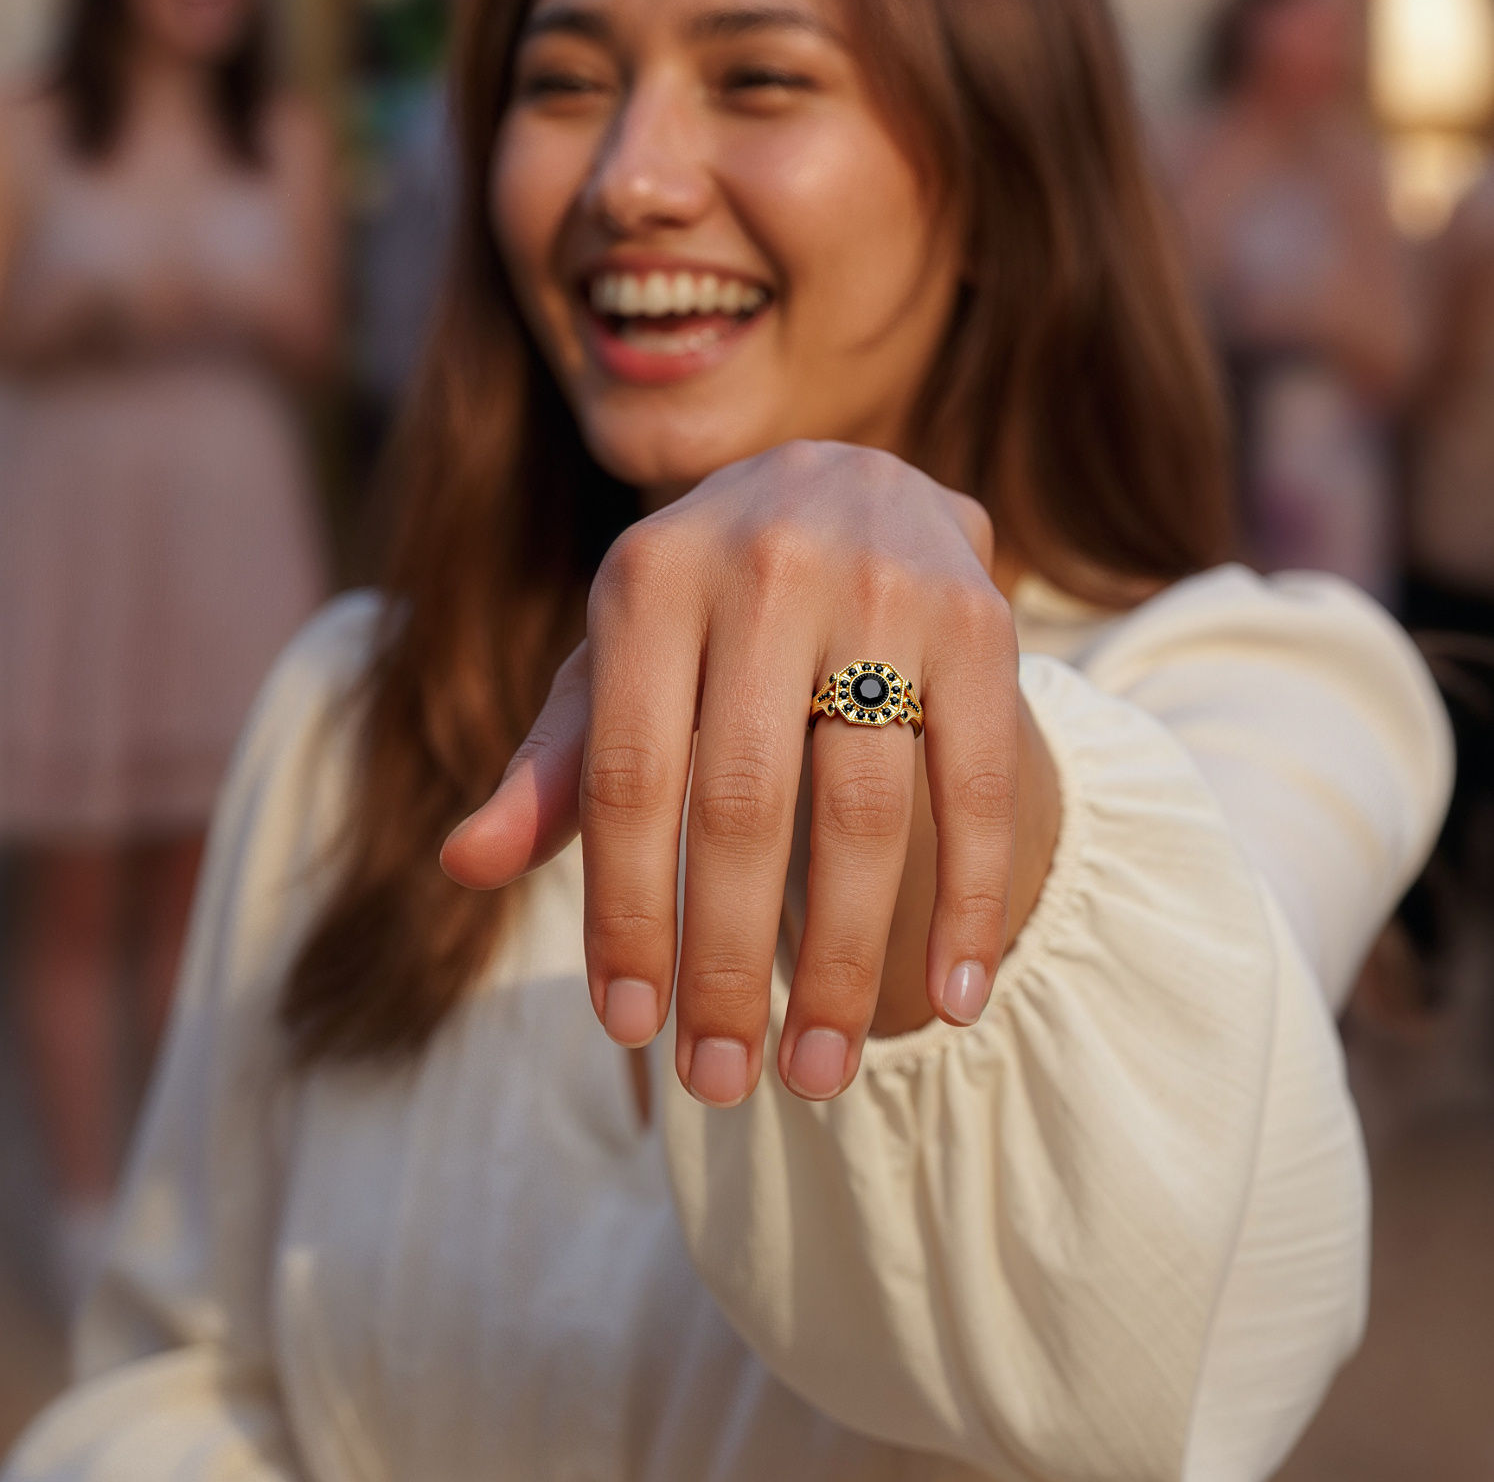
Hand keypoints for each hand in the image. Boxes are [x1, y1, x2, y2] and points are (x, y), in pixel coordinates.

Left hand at [442, 441, 1056, 1105]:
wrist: (851, 483)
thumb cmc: (706, 605)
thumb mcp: (617, 659)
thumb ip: (554, 763)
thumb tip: (460, 865)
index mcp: (648, 579)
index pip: (627, 779)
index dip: (627, 914)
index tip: (630, 1030)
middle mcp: (763, 568)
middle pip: (741, 808)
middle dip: (729, 965)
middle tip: (722, 1082)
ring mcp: (880, 589)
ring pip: (861, 811)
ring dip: (842, 962)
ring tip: (817, 1074)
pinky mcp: (978, 617)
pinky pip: (975, 783)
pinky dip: (967, 901)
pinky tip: (955, 1000)